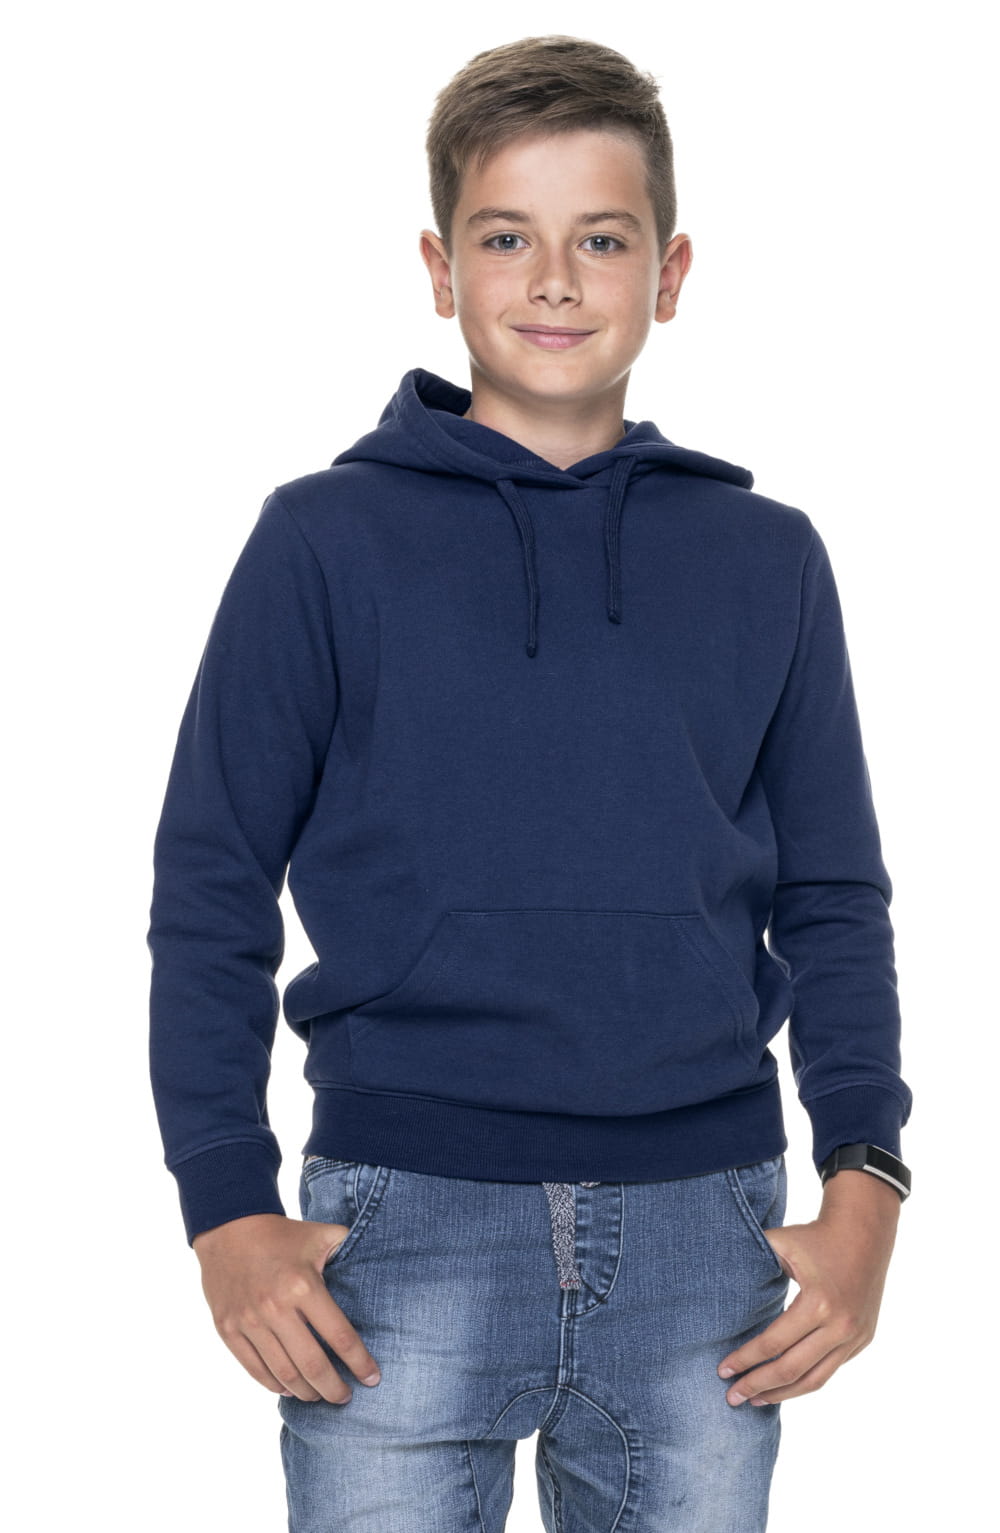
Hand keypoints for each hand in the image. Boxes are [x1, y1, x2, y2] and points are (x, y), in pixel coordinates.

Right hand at [192, 1212, 381, 1402]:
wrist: (229, 1229)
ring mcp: (249, 1322)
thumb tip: (379, 1258)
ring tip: (320, 1395)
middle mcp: (275, 1308)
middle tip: (346, 1397)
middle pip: (313, 1365)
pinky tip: (289, 1388)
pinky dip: (275, 1385)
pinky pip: (255, 1370)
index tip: (372, 1379)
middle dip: (334, 1389)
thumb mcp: (320, 1234)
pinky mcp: (228, 1330)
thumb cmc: (282, 1235)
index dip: (360, 1363)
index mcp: (303, 1286)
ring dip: (306, 1392)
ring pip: (284, 1374)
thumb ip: (348, 1247)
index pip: (339, 1336)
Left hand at [717, 1169, 900, 1407]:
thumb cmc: (815, 1237)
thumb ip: (751, 1260)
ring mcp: (854, 1337)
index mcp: (817, 1303)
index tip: (722, 1370)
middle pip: (791, 1369)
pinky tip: (784, 1386)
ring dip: (782, 1394)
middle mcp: (839, 1326)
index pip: (773, 1343)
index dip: (745, 1359)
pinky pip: (830, 1370)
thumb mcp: (781, 1242)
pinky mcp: (861, 1341)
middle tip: (732, 1397)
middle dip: (758, 1385)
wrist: (864, 1233)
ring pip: (814, 1380)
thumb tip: (714, 1278)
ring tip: (755, 1400)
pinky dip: (805, 1382)